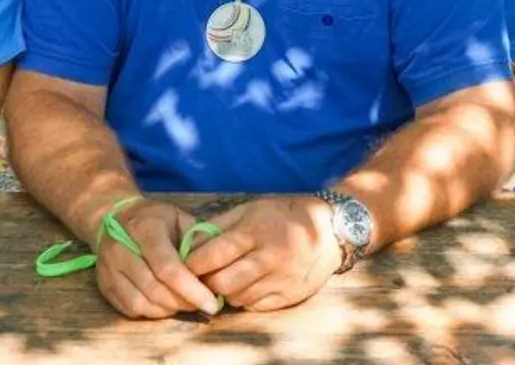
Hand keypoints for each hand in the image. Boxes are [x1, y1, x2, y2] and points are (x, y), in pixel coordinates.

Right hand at [94, 199, 219, 319]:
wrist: (112, 216)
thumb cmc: (154, 219)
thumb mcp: (179, 217)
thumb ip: (196, 239)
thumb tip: (216, 267)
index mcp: (144, 228)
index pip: (166, 266)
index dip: (190, 288)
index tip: (212, 302)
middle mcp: (121, 249)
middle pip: (154, 288)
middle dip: (183, 302)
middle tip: (203, 304)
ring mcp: (108, 269)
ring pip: (141, 303)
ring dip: (169, 309)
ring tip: (186, 303)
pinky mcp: (104, 286)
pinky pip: (130, 309)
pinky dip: (152, 313)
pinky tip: (167, 305)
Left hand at [183, 196, 342, 312]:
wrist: (328, 231)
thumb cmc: (282, 216)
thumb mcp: (251, 209)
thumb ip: (219, 226)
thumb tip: (189, 243)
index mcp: (256, 231)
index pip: (214, 253)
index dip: (193, 263)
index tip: (185, 264)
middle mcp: (269, 257)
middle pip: (222, 282)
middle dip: (207, 282)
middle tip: (205, 276)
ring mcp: (281, 279)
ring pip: (237, 298)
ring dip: (226, 291)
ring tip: (228, 278)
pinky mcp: (289, 295)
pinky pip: (255, 306)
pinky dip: (245, 298)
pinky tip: (248, 285)